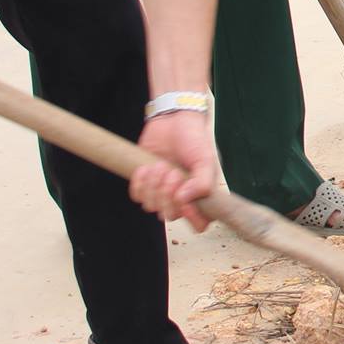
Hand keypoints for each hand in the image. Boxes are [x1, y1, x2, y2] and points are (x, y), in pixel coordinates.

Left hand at [130, 110, 215, 230]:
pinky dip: (139, 182)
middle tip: (172, 172)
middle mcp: (183, 198)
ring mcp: (162, 192)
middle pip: (171, 215)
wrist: (173, 119)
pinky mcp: (145, 184)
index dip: (192, 218)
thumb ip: (203, 182)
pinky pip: (137, 196)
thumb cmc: (194, 139)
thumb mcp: (206, 159)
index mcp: (202, 195)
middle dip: (168, 194)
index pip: (200, 223)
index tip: (185, 200)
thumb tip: (185, 200)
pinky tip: (146, 167)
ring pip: (151, 206)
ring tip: (160, 165)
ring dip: (154, 185)